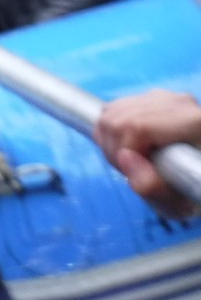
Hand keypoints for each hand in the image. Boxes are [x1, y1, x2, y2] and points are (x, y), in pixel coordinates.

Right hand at [96, 90, 200, 218]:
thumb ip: (152, 186)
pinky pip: (110, 111)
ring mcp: (162, 97)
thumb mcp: (176, 203)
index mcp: (193, 123)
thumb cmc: (191, 191)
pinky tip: (127, 149)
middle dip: (113, 150)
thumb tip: (125, 158)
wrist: (197, 177)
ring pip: (109, 113)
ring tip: (131, 162)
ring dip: (109, 143)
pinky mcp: (147, 98)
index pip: (136, 126)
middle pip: (118, 118)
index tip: (135, 172)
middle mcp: (179, 103)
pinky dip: (108, 134)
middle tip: (130, 171)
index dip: (124, 151)